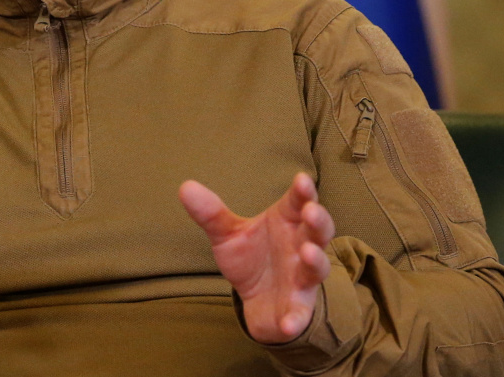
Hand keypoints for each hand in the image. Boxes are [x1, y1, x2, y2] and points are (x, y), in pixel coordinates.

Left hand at [179, 172, 334, 343]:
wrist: (256, 300)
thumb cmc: (251, 256)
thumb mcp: (228, 234)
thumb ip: (211, 213)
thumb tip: (185, 187)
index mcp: (286, 222)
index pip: (298, 202)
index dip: (302, 191)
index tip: (301, 179)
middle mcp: (300, 247)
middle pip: (317, 231)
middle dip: (318, 221)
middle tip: (311, 210)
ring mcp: (302, 278)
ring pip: (317, 268)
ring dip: (316, 261)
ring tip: (309, 252)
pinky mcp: (296, 308)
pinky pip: (300, 314)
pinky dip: (296, 318)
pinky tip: (288, 323)